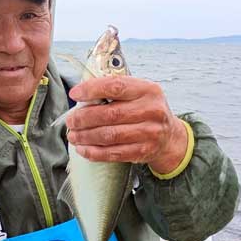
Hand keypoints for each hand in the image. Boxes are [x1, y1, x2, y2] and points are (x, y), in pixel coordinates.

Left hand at [65, 76, 187, 172]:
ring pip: (109, 135)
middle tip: (71, 121)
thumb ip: (114, 91)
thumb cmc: (145, 110)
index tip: (74, 94)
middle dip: (84, 118)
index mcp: (148, 90)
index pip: (116, 86)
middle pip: (110, 114)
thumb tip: (80, 94)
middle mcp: (151, 110)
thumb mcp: (138, 93)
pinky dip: (94, 152)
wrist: (169, 136)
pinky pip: (113, 153)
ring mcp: (149, 133)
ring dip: (85, 136)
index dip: (91, 90)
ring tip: (73, 135)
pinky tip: (83, 149)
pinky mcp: (143, 151)